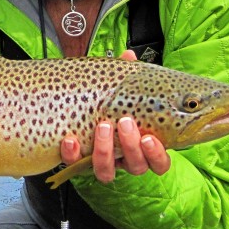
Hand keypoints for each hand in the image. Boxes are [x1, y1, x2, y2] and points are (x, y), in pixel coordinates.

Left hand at [59, 50, 171, 182]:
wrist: (73, 105)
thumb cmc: (107, 101)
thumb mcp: (118, 88)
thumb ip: (126, 75)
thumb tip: (129, 56)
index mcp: (141, 145)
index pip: (158, 162)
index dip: (156, 155)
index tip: (150, 138)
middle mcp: (124, 159)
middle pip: (135, 166)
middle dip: (130, 145)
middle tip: (125, 122)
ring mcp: (101, 161)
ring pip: (106, 171)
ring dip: (105, 151)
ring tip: (102, 125)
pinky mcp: (77, 162)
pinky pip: (75, 165)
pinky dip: (73, 153)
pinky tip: (70, 139)